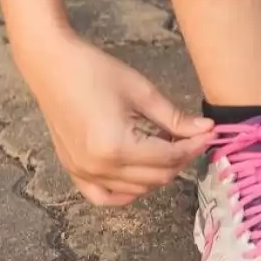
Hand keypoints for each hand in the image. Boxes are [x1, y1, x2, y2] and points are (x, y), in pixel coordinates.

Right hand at [15, 30, 213, 205]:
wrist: (51, 64)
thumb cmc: (94, 71)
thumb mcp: (142, 92)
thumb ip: (175, 118)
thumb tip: (206, 130)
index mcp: (116, 146)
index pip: (169, 158)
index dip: (194, 146)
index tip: (209, 134)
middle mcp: (99, 166)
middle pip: (157, 177)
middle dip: (181, 159)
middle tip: (192, 138)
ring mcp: (83, 172)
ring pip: (137, 189)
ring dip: (158, 172)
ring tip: (166, 145)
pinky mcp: (73, 170)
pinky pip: (105, 196)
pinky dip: (127, 190)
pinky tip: (140, 173)